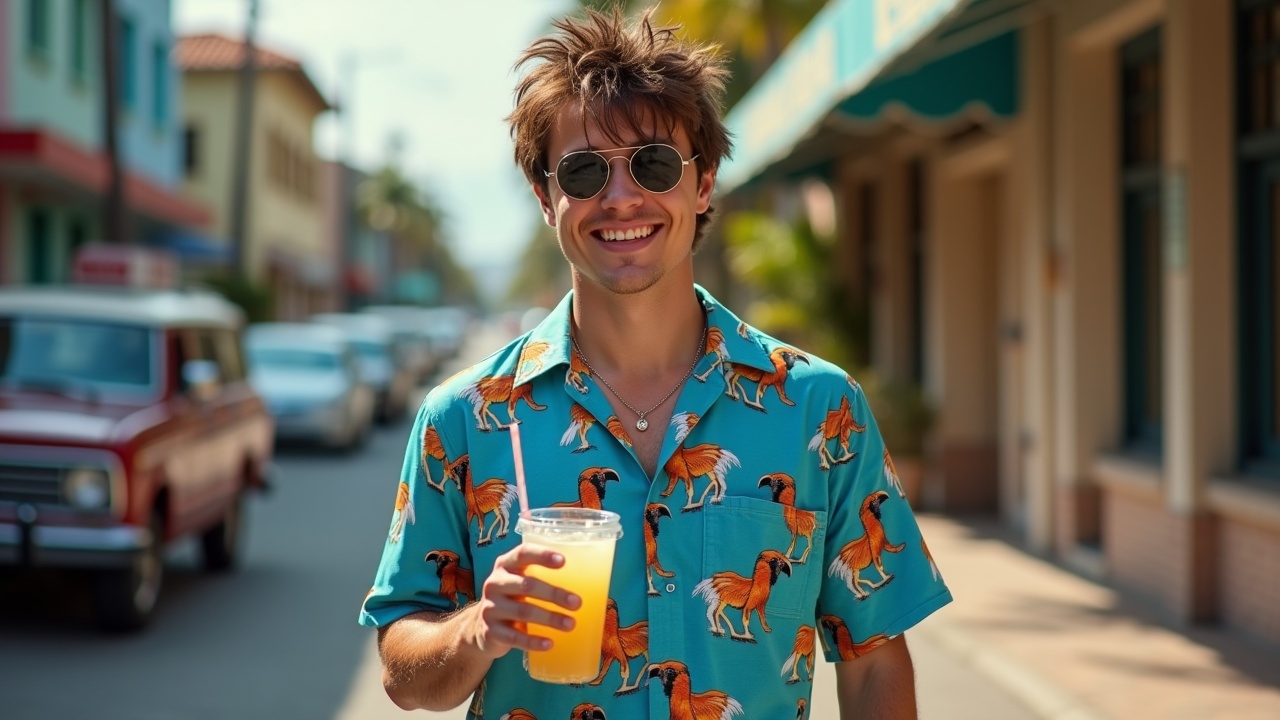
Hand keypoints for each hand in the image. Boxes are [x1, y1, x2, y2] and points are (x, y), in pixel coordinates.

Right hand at [466, 543, 580, 657]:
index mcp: (505, 565)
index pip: (522, 553)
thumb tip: (590, 575)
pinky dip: (533, 641)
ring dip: (550, 618)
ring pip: (523, 611)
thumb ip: (543, 574)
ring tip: (571, 624)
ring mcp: (490, 607)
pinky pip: (514, 637)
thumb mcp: (521, 581)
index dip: (542, 555)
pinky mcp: (489, 631)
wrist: (481, 626)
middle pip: (527, 585)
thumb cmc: (513, 597)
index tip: (564, 561)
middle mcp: (495, 583)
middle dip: (555, 594)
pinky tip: (550, 644)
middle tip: (578, 603)